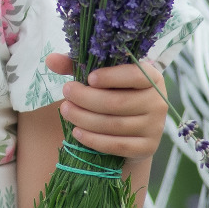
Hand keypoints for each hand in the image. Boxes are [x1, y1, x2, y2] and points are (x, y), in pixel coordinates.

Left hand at [44, 53, 167, 162]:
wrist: (133, 129)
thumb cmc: (114, 93)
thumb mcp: (99, 76)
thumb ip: (77, 65)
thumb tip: (51, 60)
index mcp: (151, 77)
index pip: (136, 75)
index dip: (112, 77)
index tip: (89, 78)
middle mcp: (157, 102)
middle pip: (118, 102)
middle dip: (86, 98)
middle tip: (66, 93)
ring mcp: (155, 127)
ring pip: (114, 125)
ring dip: (85, 119)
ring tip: (66, 111)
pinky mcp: (147, 147)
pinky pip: (117, 145)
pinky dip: (94, 140)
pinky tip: (77, 132)